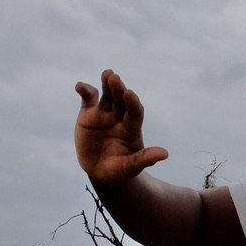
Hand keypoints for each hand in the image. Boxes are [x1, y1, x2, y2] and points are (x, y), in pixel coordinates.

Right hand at [74, 70, 168, 184]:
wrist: (101, 171)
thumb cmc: (120, 170)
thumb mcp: (131, 167)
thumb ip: (145, 159)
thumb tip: (165, 154)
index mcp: (132, 129)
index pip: (135, 113)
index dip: (133, 103)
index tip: (130, 94)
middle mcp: (120, 118)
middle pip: (121, 101)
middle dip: (119, 89)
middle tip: (115, 78)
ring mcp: (105, 114)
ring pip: (107, 96)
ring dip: (107, 85)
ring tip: (108, 73)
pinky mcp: (89, 114)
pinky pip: (88, 100)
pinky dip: (85, 91)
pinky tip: (80, 86)